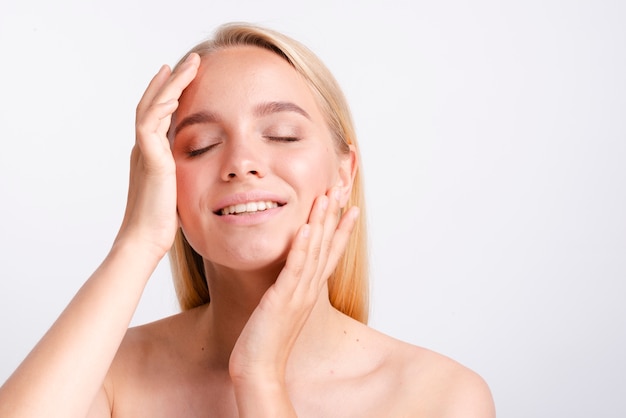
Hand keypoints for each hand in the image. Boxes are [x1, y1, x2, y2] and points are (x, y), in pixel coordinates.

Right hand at [116, 53, 199, 257]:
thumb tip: (203, 173)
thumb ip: (184, 176)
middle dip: (170, 81)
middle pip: (153, 104)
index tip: (184, 78)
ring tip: (188, 65)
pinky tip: (176, 91)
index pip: (159, 116)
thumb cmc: (162, 222)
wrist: (145, 241)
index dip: (170, 95)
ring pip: (152, 107)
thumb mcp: (178, 191)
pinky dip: (162, 105)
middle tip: (187, 61)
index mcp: (151, 155)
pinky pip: (151, 123)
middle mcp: (144, 149)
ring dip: (171, 84)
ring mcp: (144, 152)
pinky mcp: (150, 160)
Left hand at [229, 188, 359, 414]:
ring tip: (327, 197)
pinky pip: (293, 269)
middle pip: (327, 246)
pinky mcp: (281, 300)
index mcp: (309, 290)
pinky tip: (306, 228)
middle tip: (342, 189)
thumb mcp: (281, 308)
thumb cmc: (266, 339)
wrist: (259, 368)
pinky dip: (301, 248)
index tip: (351, 208)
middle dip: (335, 216)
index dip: (342, 230)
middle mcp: (308, 289)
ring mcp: (297, 294)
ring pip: (313, 252)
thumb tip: (289, 275)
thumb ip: (288, 288)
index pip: (330, 254)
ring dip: (321, 223)